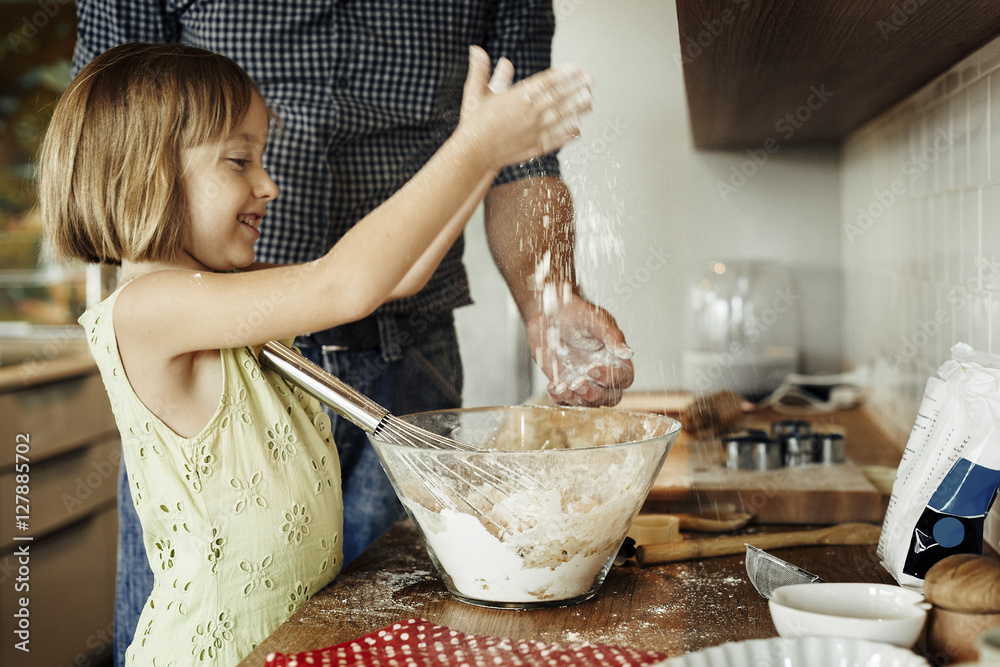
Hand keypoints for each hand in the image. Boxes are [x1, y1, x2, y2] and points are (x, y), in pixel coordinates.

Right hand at [458, 45, 592, 168]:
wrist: (473, 153)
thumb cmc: (474, 124)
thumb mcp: (474, 93)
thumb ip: (480, 71)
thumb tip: (476, 50)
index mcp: (516, 98)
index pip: (545, 82)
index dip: (563, 74)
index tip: (577, 68)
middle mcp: (528, 113)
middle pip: (557, 98)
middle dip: (576, 88)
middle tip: (591, 81)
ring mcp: (533, 131)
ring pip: (559, 117)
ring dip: (576, 108)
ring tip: (590, 101)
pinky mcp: (533, 147)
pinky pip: (554, 138)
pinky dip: (567, 133)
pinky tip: (577, 129)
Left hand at [525, 290, 634, 406]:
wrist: (549, 313)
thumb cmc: (576, 313)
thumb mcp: (595, 320)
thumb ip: (612, 336)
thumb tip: (629, 352)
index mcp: (615, 358)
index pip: (623, 378)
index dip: (610, 378)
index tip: (592, 368)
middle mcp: (602, 373)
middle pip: (608, 397)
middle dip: (593, 394)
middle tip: (577, 383)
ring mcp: (583, 380)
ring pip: (587, 402)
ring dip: (575, 398)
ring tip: (562, 386)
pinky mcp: (565, 384)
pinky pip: (566, 400)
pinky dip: (559, 398)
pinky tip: (553, 387)